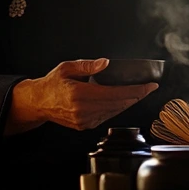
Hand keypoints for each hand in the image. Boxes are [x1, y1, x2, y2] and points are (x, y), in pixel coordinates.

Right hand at [5, 58, 157, 134]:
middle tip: (150, 88)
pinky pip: (106, 116)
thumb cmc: (52, 83)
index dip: (136, 90)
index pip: (116, 93)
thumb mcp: (67, 67)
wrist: (38, 103)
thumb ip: (87, 65)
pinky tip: (123, 101)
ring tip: (140, 93)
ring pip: (114, 112)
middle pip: (119, 104)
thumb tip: (106, 63)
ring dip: (129, 102)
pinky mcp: (84, 126)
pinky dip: (117, 108)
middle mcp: (82, 110)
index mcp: (79, 94)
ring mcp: (84, 121)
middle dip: (137, 95)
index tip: (150, 85)